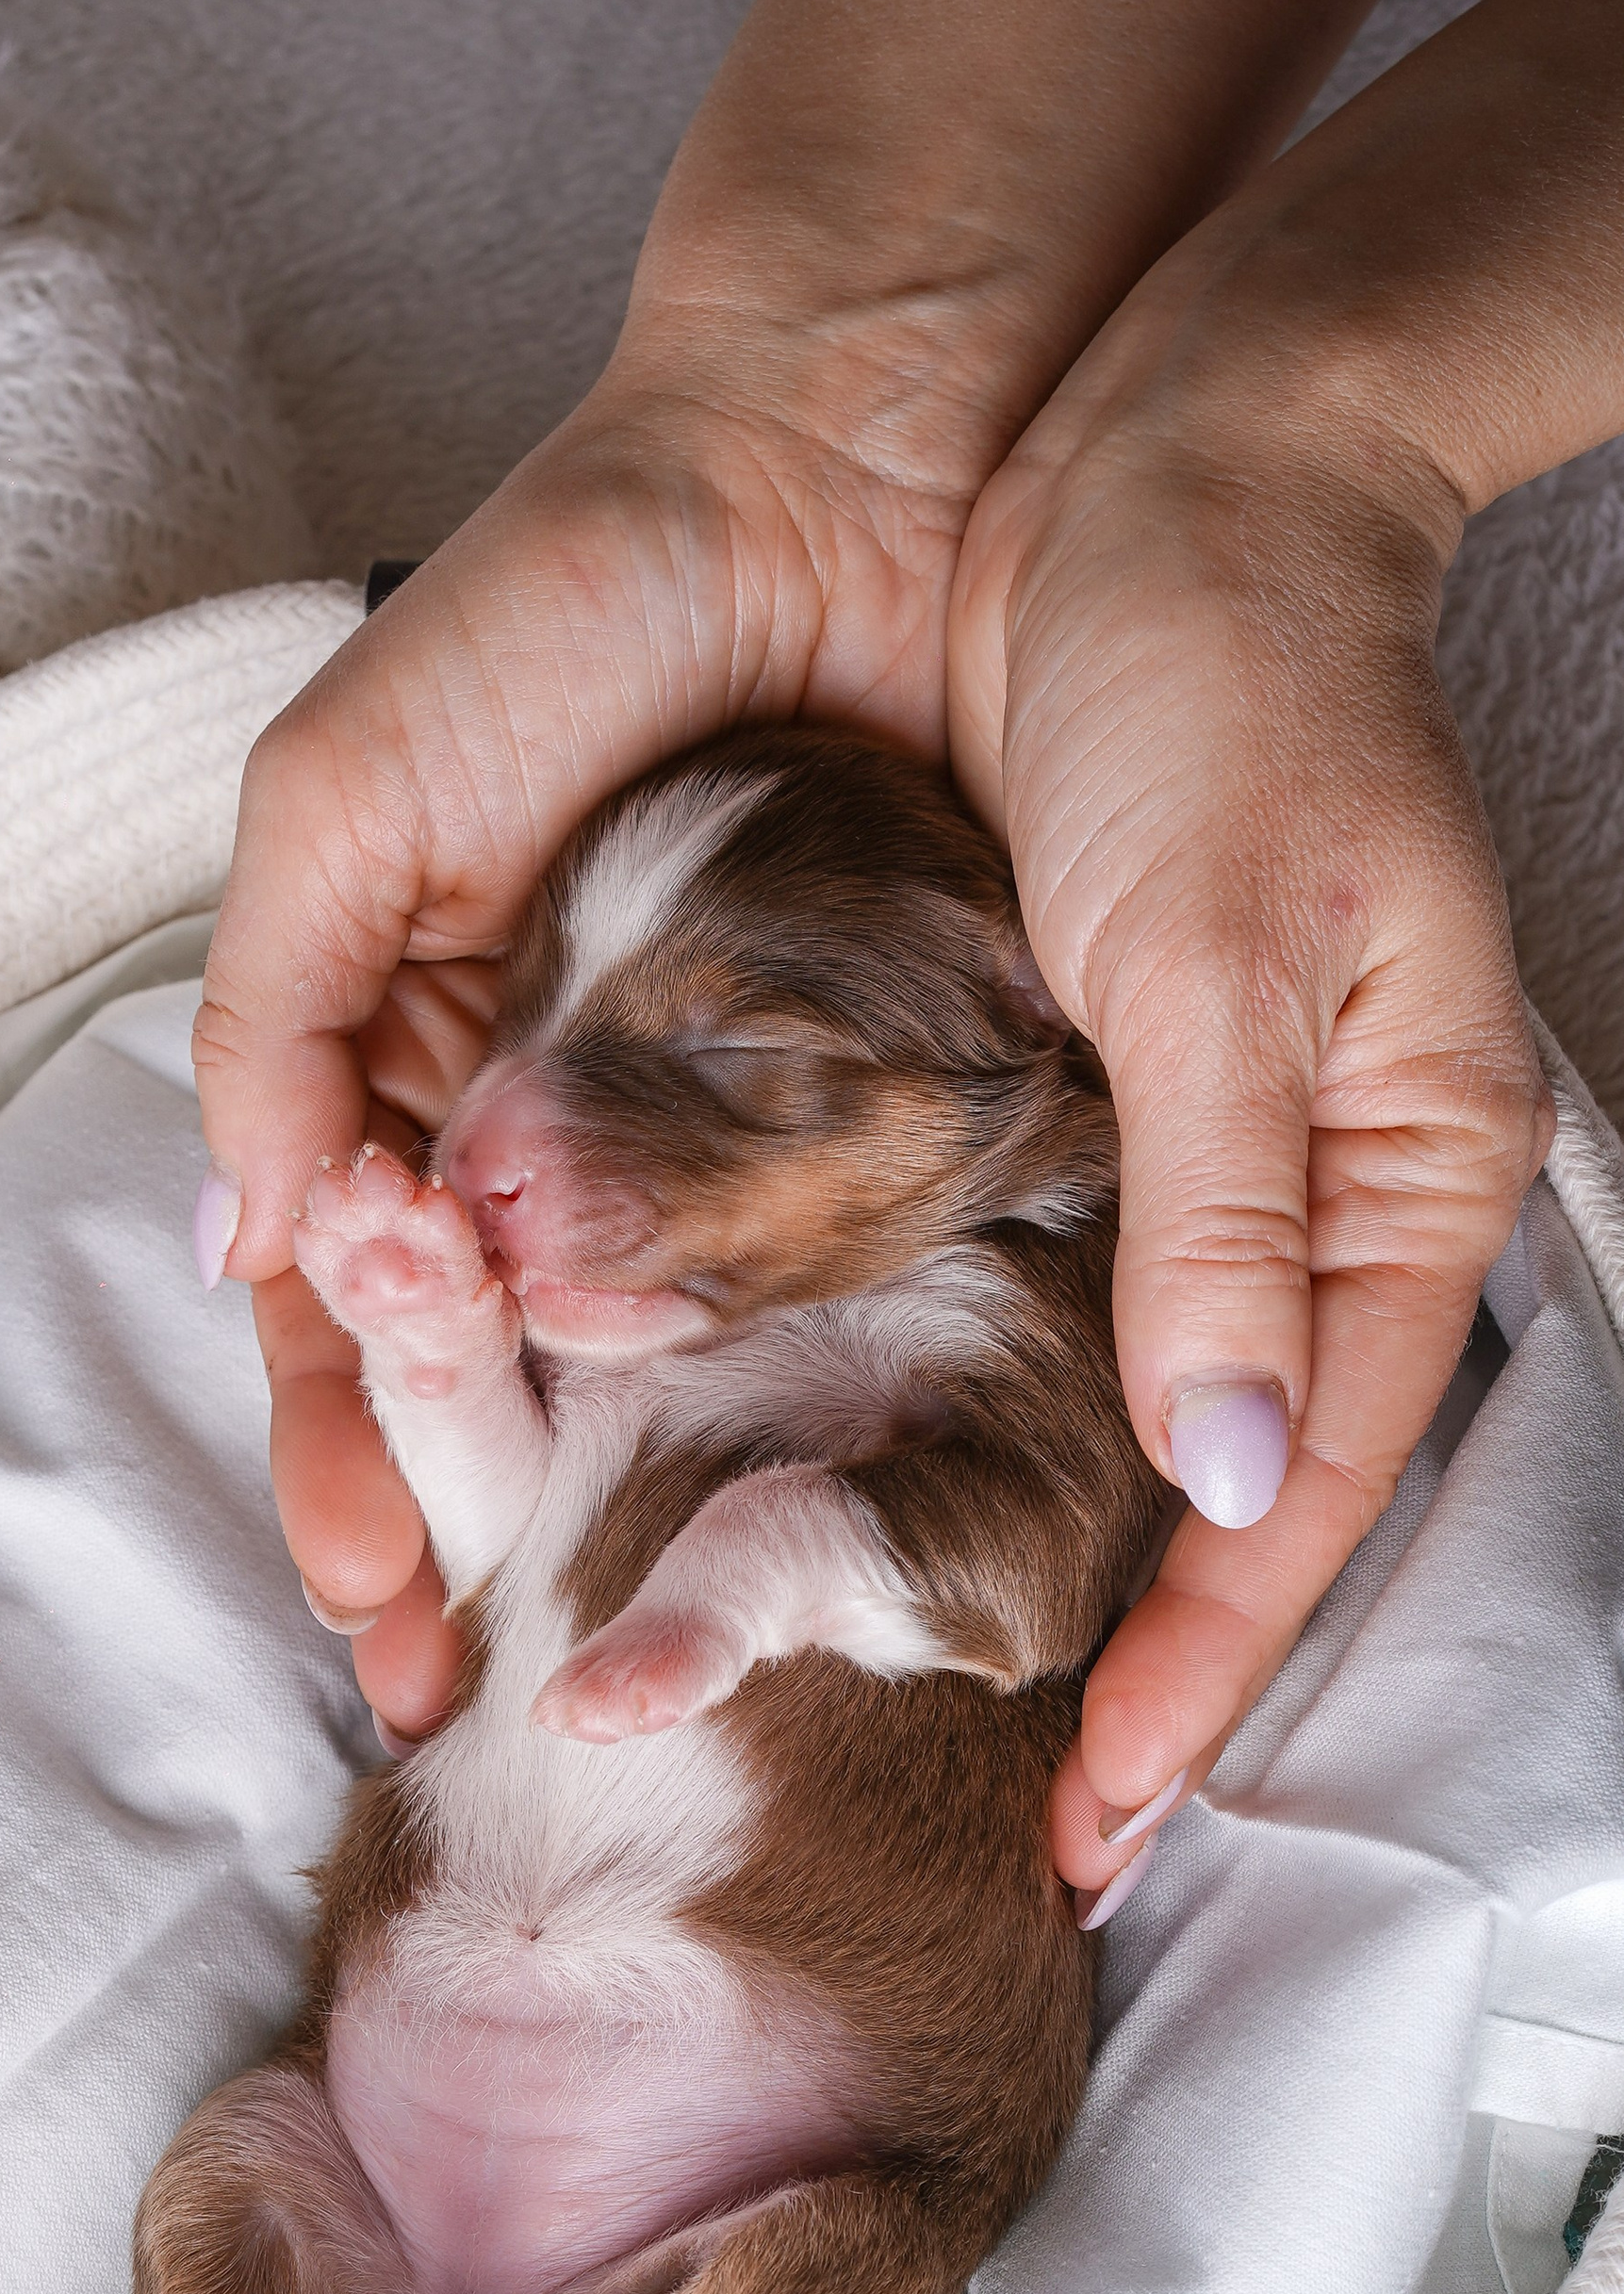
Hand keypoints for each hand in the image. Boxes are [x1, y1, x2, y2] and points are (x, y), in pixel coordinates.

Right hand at [196, 302, 1001, 1738]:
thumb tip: (250, 1242)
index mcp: (401, 1051)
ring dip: (586, 1504)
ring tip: (578, 1647)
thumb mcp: (347, 795)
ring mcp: (692, 1118)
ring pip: (622, 1350)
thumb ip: (277, 1011)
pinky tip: (745, 1501)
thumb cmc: (564, 597)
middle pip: (473, 1372)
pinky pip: (791, 1273)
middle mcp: (538, 1114)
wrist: (845, 452)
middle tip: (455, 1690)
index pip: (339, 1306)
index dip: (340, 1458)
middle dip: (449, 1532)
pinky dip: (757, 1389)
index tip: (366, 1605)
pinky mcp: (856, 1095)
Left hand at [950, 220, 1552, 1905]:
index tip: (1096, 1814)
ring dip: (1059, 1560)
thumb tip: (1235, 1477)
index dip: (1205, 1664)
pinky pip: (1056, 1296)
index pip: (1302, 1487)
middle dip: (1143, 1660)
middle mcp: (1319, 1185)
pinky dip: (987, 1410)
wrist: (1171, 464)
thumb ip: (1224, 1221)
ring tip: (944, 1708)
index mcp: (1401, 1171)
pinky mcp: (1104, 1087)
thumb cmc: (1226, 672)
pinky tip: (892, 1486)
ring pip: (1143, 1412)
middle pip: (1239, 1489)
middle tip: (1033, 1829)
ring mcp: (1211, 1143)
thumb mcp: (1221, 949)